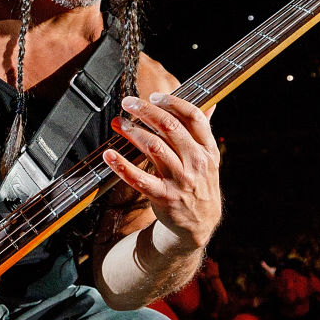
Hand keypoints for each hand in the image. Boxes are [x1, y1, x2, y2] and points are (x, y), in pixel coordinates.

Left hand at [105, 94, 220, 249]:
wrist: (199, 223)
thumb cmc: (199, 184)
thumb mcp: (208, 159)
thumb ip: (203, 132)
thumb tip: (210, 103)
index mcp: (207, 149)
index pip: (193, 117)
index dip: (172, 102)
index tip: (154, 96)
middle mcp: (196, 162)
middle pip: (169, 127)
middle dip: (145, 111)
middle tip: (127, 103)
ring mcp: (180, 180)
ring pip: (153, 148)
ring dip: (132, 132)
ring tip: (118, 123)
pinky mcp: (164, 196)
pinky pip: (139, 179)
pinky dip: (122, 165)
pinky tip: (109, 155)